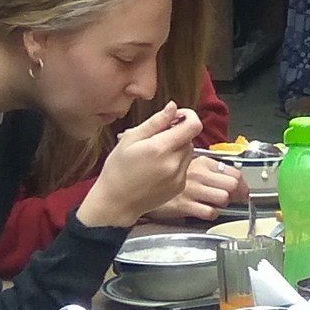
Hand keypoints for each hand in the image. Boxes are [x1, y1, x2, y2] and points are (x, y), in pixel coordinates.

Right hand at [84, 99, 208, 232]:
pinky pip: (184, 167)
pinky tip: (157, 168)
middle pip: (190, 138)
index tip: (176, 116)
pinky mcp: (179, 187)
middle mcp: (174, 164)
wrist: (115, 202)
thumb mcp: (130, 139)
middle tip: (156, 138)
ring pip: (188, 152)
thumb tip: (173, 107)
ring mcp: (179, 177)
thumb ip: (155, 122)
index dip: (188, 116)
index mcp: (161, 148)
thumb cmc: (118, 169)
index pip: (193, 125)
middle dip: (177, 133)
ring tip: (156, 154)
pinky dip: (176, 163)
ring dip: (177, 148)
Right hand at [174, 150, 242, 221]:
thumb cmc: (169, 176)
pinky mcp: (185, 205)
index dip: (243, 184)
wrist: (143, 185)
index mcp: (203, 162)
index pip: (234, 172)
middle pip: (232, 185)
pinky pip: (209, 212)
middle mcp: (199, 174)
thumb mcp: (190, 164)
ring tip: (216, 203)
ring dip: (223, 204)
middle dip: (237, 194)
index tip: (243, 190)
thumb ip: (210, 168)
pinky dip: (211, 214)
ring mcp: (192, 190)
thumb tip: (233, 177)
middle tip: (235, 199)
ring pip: (223, 198)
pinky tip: (205, 211)